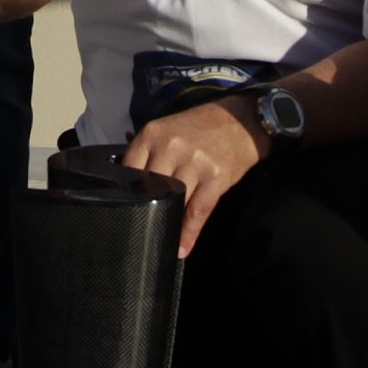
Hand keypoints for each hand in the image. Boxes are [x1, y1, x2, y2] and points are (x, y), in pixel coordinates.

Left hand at [122, 93, 268, 255]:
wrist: (243, 120)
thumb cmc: (202, 127)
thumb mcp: (168, 129)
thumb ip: (148, 152)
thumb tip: (127, 180)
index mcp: (152, 134)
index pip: (128, 171)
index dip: (126, 193)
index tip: (124, 210)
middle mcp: (170, 147)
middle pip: (149, 190)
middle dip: (145, 211)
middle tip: (141, 229)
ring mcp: (194, 162)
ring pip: (172, 202)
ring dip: (167, 224)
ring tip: (161, 240)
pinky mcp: (215, 177)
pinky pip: (197, 212)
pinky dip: (188, 233)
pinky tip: (183, 247)